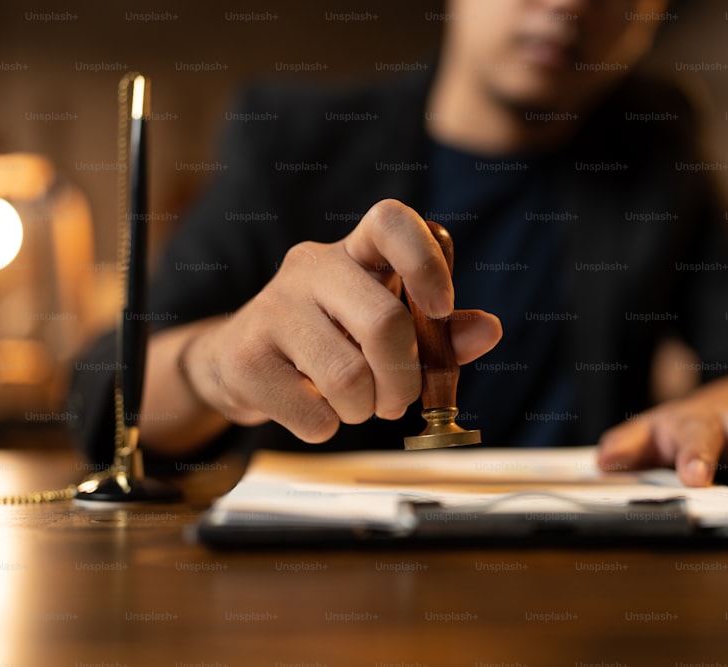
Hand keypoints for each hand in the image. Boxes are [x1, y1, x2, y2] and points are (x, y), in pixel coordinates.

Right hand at [180, 199, 501, 442]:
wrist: (238, 362)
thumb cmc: (328, 341)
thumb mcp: (382, 326)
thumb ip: (438, 333)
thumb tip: (489, 331)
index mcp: (353, 253)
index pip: (390, 221)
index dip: (426, 262)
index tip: (442, 308)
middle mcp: (310, 268)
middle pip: (383, 322)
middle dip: (404, 378)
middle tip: (397, 398)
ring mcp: (272, 309)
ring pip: (348, 377)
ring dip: (365, 408)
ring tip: (357, 405)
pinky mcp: (245, 358)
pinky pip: (313, 414)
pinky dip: (329, 427)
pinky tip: (317, 412)